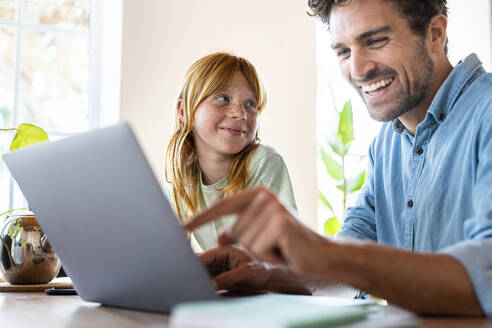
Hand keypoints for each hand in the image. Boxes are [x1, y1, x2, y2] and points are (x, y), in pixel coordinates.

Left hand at [186, 187, 331, 277]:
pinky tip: (284, 251)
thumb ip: (240, 231)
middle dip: (250, 246)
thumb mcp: (259, 235)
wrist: (320, 254)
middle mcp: (265, 196)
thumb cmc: (288, 244)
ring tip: (280, 247)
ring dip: (261, 252)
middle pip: (234, 230)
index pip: (223, 206)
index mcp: (258, 194)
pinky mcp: (280, 223)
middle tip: (274, 245)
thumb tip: (219, 236)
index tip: (182, 228)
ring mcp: (273, 207)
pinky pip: (258, 248)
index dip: (201, 219)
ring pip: (245, 241)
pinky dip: (270, 256)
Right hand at [199, 246, 270, 291]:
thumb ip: (227, 278)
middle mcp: (218, 257)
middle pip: (199, 264)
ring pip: (201, 273)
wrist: (267, 278)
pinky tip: (204, 290)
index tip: (190, 276)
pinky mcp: (218, 275)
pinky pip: (206, 279)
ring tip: (199, 288)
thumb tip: (211, 284)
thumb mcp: (245, 274)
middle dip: (195, 273)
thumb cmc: (260, 271)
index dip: (194, 265)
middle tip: (194, 284)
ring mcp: (217, 266)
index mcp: (224, 250)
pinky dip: (204, 284)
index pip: (203, 256)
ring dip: (199, 280)